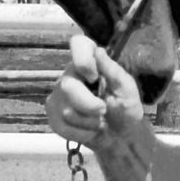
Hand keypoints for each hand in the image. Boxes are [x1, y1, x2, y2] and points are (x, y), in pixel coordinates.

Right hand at [46, 34, 143, 148]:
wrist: (120, 137)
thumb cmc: (125, 108)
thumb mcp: (126, 89)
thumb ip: (113, 71)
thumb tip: (98, 50)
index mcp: (91, 63)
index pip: (78, 44)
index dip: (82, 58)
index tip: (93, 76)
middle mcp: (72, 74)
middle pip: (67, 85)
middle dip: (89, 104)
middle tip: (104, 110)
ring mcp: (59, 94)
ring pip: (65, 109)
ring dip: (88, 121)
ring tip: (99, 121)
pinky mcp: (53, 114)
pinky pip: (60, 125)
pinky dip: (80, 133)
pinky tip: (89, 130)